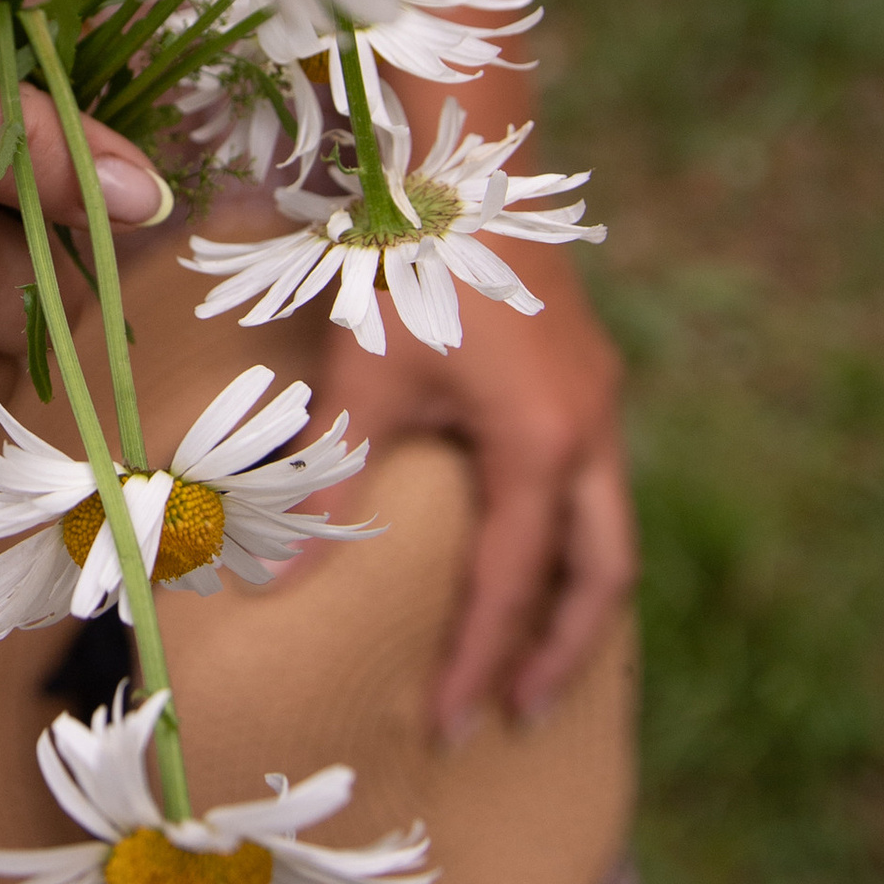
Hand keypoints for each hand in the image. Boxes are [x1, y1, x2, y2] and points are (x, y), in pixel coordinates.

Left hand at [313, 261, 634, 737]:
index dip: (480, 658)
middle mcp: (591, 429)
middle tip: (513, 715)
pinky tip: (529, 554)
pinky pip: (595, 485)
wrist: (460, 160)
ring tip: (529, 658)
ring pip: (610, 529)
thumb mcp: (365, 377)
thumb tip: (274, 583)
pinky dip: (569, 539)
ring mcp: (597, 400)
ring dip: (573, 599)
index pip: (513, 582)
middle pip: (602, 575)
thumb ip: (330, 482)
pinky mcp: (585, 375)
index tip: (450, 723)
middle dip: (561, 652)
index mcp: (542, 441)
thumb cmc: (409, 261)